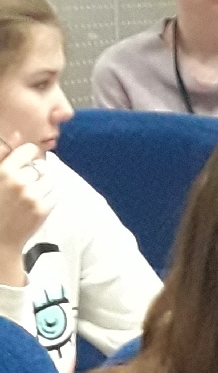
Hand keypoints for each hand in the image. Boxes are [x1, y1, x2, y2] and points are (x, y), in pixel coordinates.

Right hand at [0, 134, 54, 285]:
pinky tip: (36, 203)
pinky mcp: (42, 210)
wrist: (0, 238)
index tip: (24, 165)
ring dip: (43, 186)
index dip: (28, 157)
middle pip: (39, 167)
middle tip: (23, 188)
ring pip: (49, 180)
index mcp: (4, 171)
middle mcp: (18, 182)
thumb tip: (17, 134)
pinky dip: (49, 197)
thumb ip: (2, 155)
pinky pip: (55, 194)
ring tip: (29, 196)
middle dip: (34, 175)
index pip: (28, 150)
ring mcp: (32, 196)